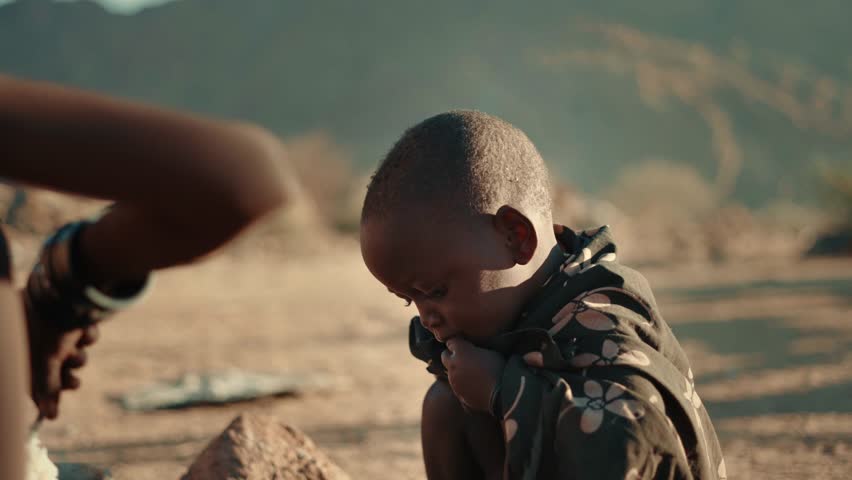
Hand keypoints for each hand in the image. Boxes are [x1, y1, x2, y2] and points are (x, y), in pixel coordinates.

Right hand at [24, 292, 99, 418]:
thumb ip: (47, 389)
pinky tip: (86, 330)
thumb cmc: (52, 324)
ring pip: (71, 353)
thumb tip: (50, 416)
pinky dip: (86, 337)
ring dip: (78, 357)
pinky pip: (83, 336)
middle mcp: (32, 335)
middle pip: (52, 369)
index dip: (43, 395)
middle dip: (65, 376)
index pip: (27, 379)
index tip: (54, 408)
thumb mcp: (48, 360)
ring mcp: (53, 325)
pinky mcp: (74, 317)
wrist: (74, 288)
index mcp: (18, 345)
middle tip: (73, 382)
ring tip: (76, 349)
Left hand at [441, 338, 504, 412]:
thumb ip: (477, 349)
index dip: (458, 343)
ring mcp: (453, 381)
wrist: (502, 393)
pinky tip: (475, 386)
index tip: (464, 344)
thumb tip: (474, 349)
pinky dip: (463, 385)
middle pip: (444, 356)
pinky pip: (457, 386)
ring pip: (450, 372)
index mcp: (461, 350)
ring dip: (457, 371)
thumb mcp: (490, 351)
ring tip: (472, 374)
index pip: (450, 341)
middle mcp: (453, 365)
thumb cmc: (500, 368)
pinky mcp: (458, 394)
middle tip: (464, 358)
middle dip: (451, 356)